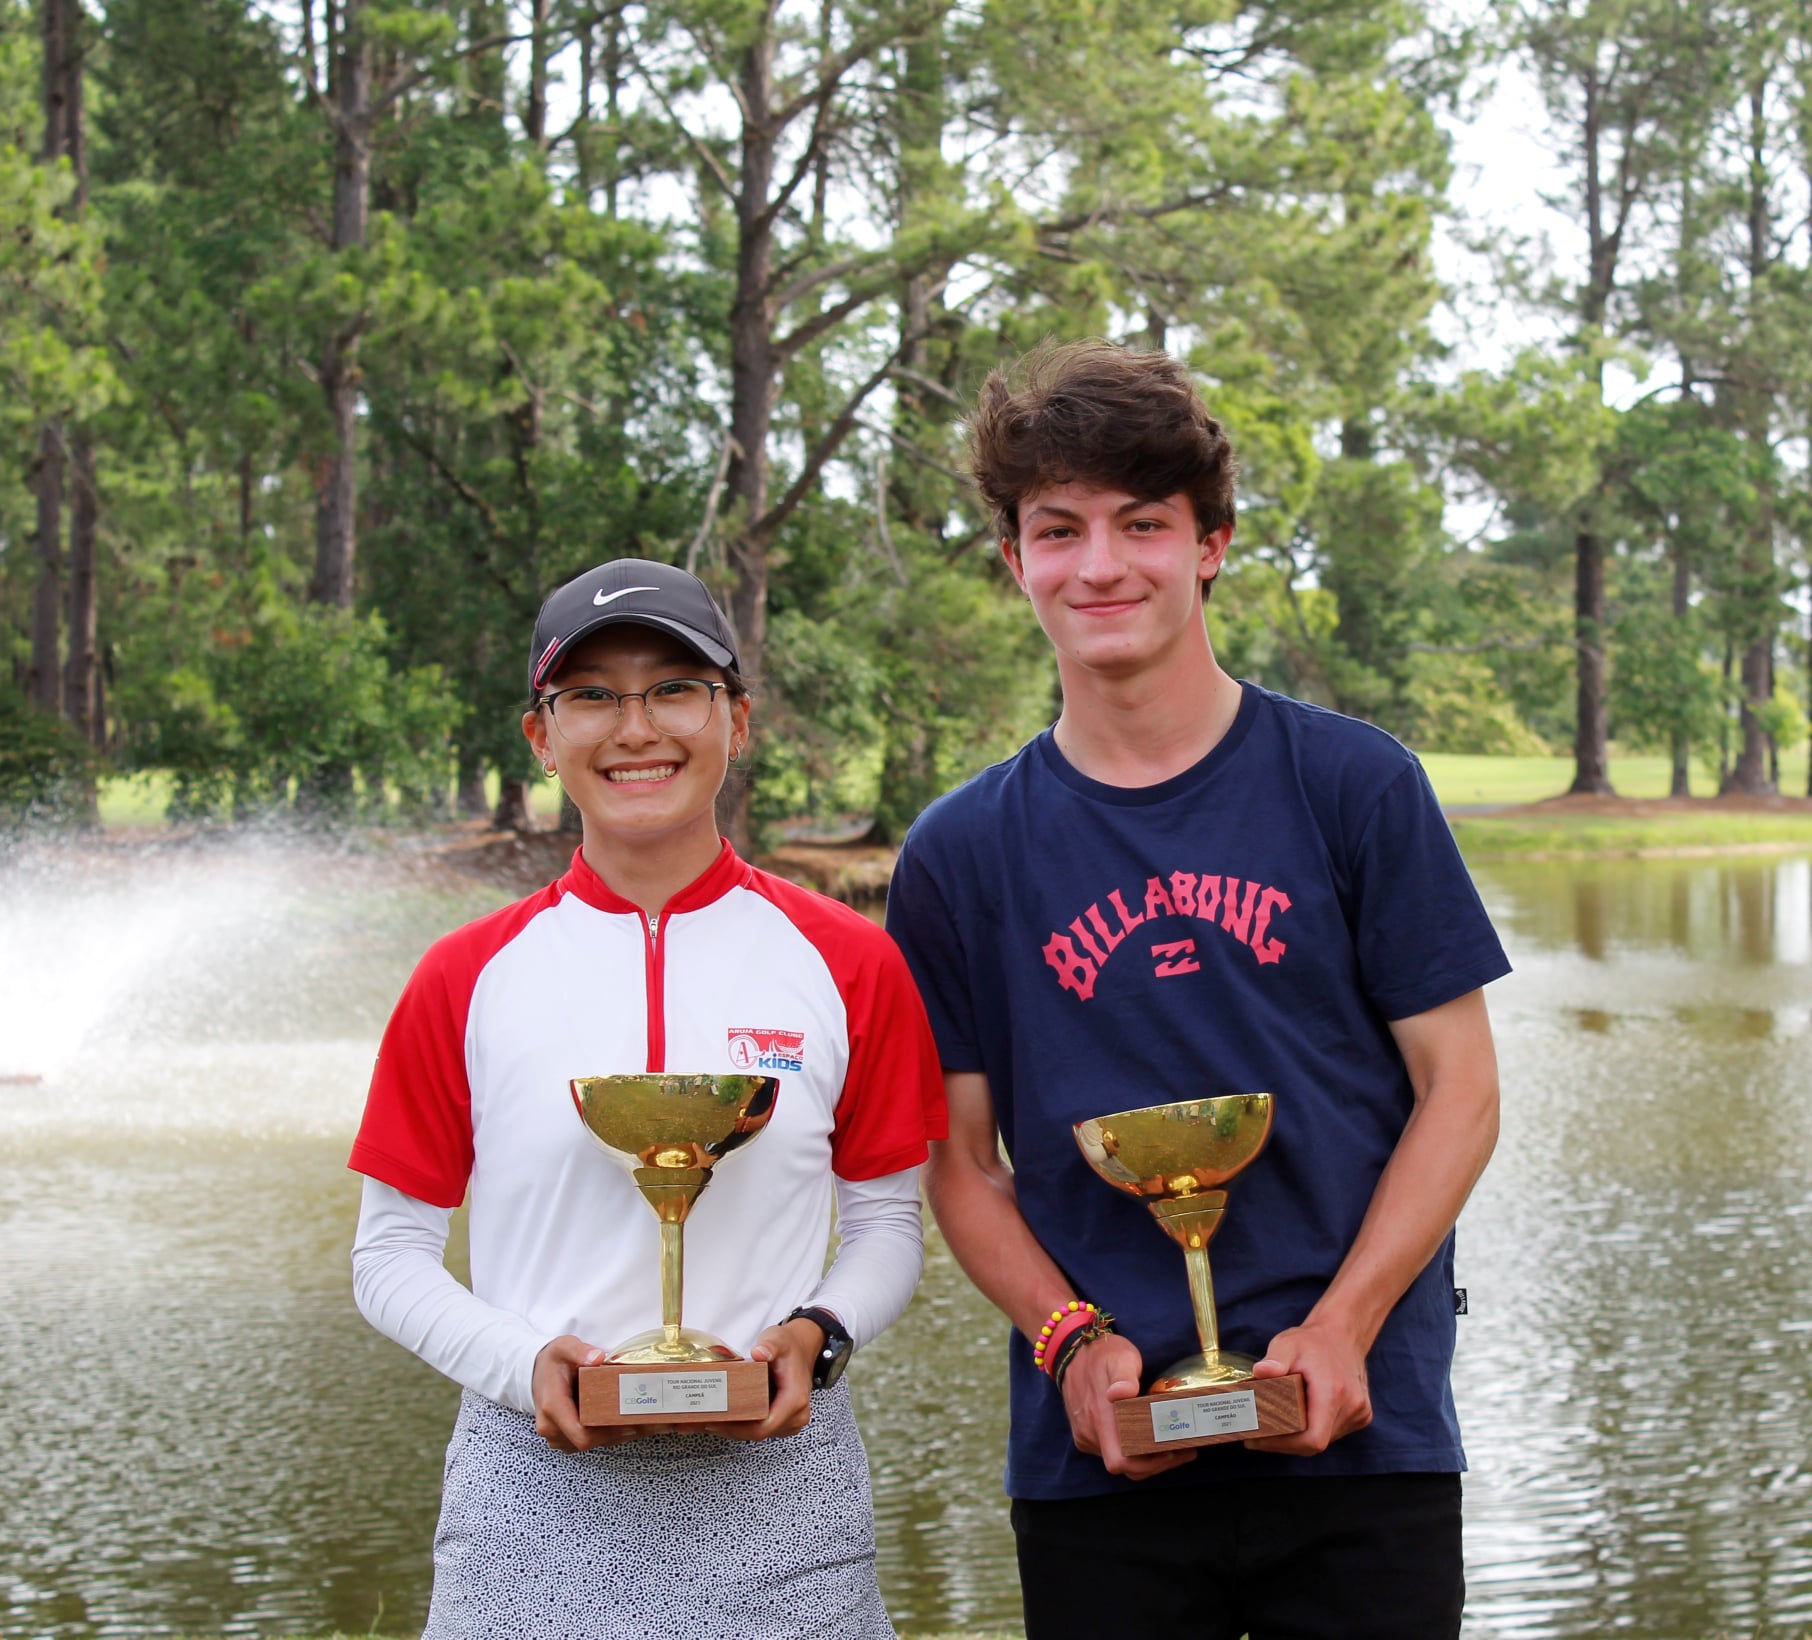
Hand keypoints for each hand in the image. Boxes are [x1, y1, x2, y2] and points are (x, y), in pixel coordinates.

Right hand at [531, 1335, 674, 1452]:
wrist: (535, 1372)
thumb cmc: (551, 1361)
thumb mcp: (563, 1348)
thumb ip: (579, 1351)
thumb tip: (597, 1357)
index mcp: (553, 1407)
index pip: (581, 1434)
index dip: (608, 1433)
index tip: (631, 1423)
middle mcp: (554, 1427)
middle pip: (592, 1441)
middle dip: (623, 1433)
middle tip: (652, 1421)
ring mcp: (560, 1435)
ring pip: (594, 1443)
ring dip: (622, 1435)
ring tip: (652, 1423)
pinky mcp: (568, 1437)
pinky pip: (592, 1440)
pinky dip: (613, 1434)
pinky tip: (635, 1424)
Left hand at [694, 1317, 819, 1441]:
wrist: (802, 1348)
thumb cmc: (790, 1347)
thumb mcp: (779, 1339)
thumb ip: (770, 1345)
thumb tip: (760, 1353)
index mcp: (794, 1401)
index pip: (762, 1427)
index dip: (736, 1429)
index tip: (715, 1422)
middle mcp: (794, 1415)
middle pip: (756, 1433)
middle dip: (728, 1429)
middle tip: (701, 1420)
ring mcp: (788, 1420)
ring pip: (756, 1432)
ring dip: (732, 1428)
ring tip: (705, 1419)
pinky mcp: (781, 1419)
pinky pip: (759, 1427)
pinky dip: (740, 1424)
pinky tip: (722, 1416)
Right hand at [1059, 1332, 1196, 1481]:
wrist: (1073, 1350)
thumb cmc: (1102, 1354)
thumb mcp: (1120, 1357)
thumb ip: (1124, 1376)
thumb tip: (1122, 1392)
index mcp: (1100, 1418)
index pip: (1120, 1461)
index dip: (1147, 1465)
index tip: (1169, 1451)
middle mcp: (1090, 1433)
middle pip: (1126, 1466)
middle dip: (1155, 1464)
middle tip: (1183, 1449)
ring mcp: (1086, 1435)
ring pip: (1119, 1460)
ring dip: (1146, 1458)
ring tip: (1173, 1445)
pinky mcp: (1086, 1433)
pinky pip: (1111, 1451)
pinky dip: (1132, 1450)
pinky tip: (1150, 1438)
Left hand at [1245, 1318, 1371, 1454]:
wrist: (1343, 1334)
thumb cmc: (1312, 1341)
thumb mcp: (1288, 1344)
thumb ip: (1275, 1359)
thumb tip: (1260, 1371)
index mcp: (1334, 1392)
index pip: (1312, 1439)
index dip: (1284, 1445)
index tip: (1260, 1439)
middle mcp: (1352, 1406)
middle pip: (1315, 1443)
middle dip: (1285, 1442)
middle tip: (1258, 1434)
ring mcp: (1360, 1412)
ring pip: (1324, 1439)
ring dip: (1299, 1438)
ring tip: (1273, 1427)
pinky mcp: (1362, 1414)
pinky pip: (1333, 1432)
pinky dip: (1313, 1430)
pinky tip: (1296, 1421)